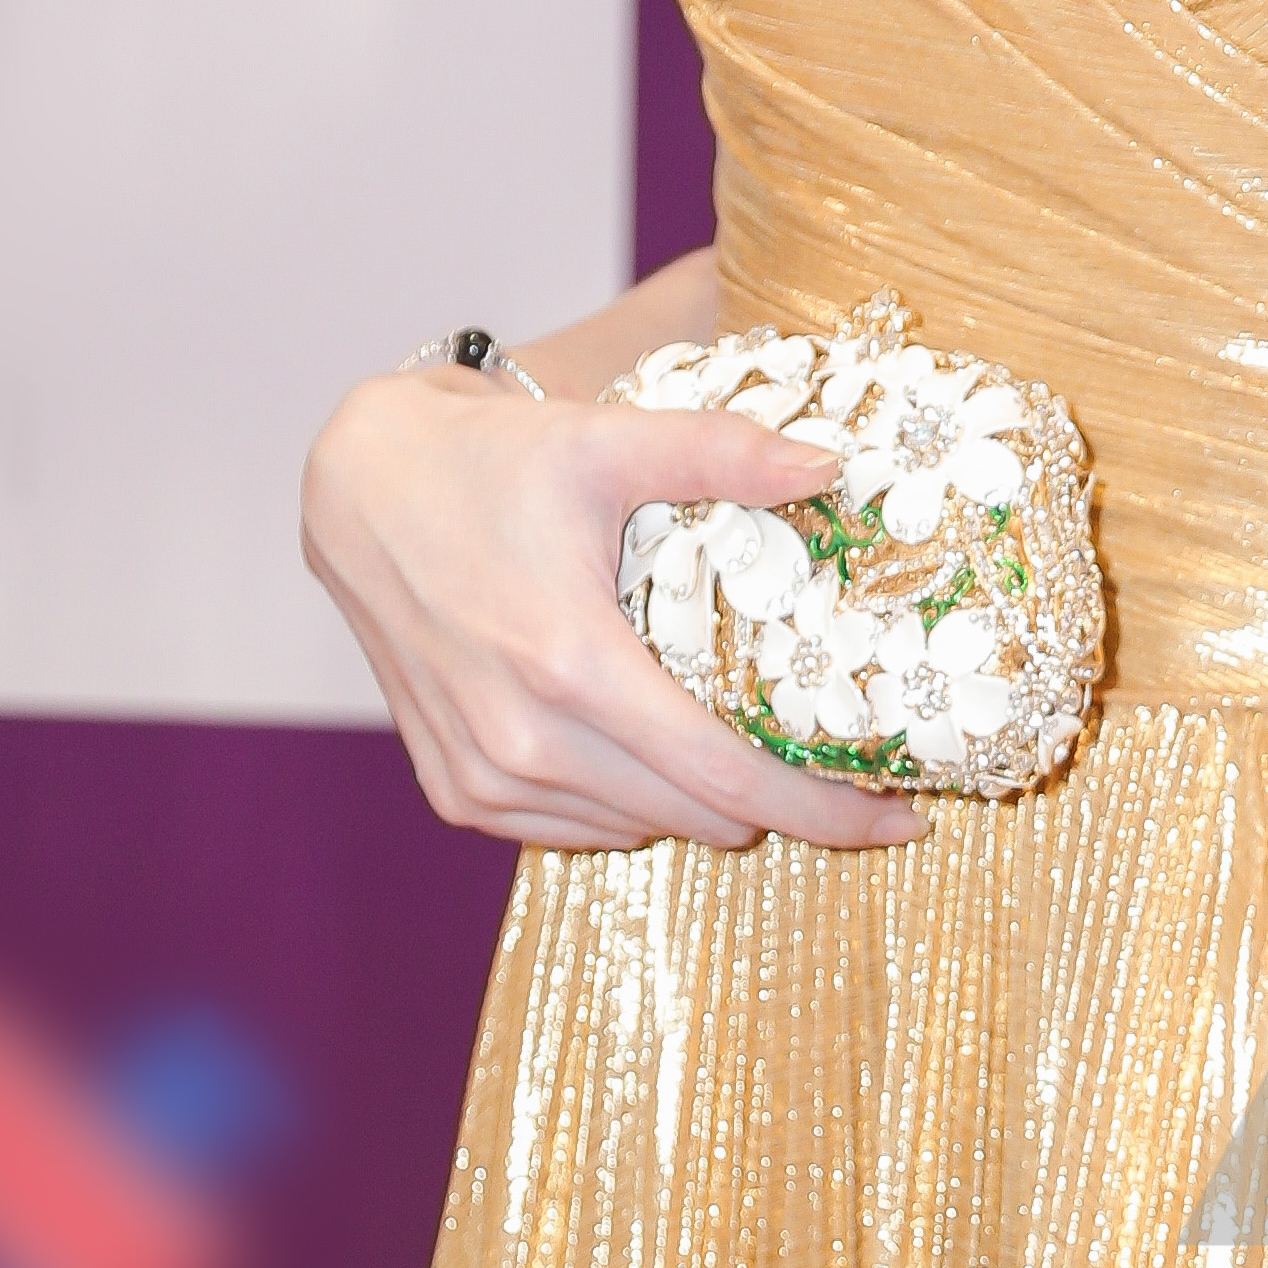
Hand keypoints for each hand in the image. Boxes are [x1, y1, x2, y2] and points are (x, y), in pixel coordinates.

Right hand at [302, 371, 921, 853]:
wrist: (363, 489)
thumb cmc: (493, 461)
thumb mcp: (610, 439)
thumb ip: (723, 451)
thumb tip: (833, 467)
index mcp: (570, 665)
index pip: (725, 779)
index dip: (825, 809)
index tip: (903, 817)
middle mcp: (522, 741)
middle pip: (694, 816)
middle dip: (784, 806)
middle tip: (849, 769)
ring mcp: (482, 777)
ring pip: (638, 828)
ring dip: (703, 804)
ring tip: (756, 751)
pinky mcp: (457, 792)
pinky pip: (575, 828)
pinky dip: (632, 804)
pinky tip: (660, 754)